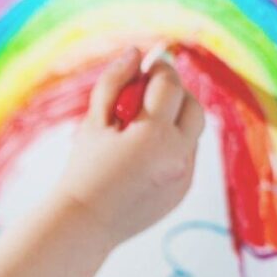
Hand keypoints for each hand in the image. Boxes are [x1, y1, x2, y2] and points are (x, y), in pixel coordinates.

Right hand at [57, 46, 204, 245]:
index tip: (149, 66)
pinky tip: (143, 154)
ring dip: (174, 120)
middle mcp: (177, 155)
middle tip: (150, 92)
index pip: (169, 85)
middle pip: (194, 106)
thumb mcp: (93, 124)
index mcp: (152, 135)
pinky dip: (172, 146)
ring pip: (193, 132)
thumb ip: (114, 83)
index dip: (160, 70)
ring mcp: (184, 176)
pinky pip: (187, 156)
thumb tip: (135, 53)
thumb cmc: (82, 171)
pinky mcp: (184, 191)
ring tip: (143, 126)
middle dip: (176, 93)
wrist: (83, 223)